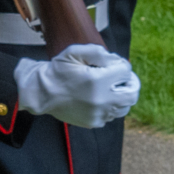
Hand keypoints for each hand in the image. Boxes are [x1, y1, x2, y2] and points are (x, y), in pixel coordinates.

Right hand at [14, 43, 141, 127]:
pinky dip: (110, 107)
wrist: (41, 93)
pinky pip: (111, 115)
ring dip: (122, 96)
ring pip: (124, 107)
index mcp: (98, 81)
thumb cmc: (58, 70)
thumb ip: (98, 52)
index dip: (121, 65)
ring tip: (112, 89)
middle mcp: (101, 100)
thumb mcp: (75, 52)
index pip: (126, 72)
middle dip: (130, 84)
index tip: (113, 65)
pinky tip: (100, 99)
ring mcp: (98, 114)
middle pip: (132, 94)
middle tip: (123, 79)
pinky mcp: (93, 122)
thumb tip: (115, 60)